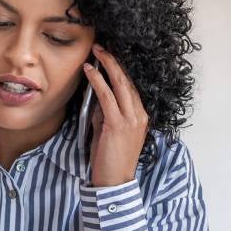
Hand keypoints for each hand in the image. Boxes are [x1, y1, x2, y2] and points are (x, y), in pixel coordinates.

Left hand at [83, 44, 149, 186]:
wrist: (115, 183)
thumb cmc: (110, 161)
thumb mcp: (108, 133)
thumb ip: (104, 115)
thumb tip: (96, 97)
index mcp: (140, 117)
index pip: (130, 87)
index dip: (120, 70)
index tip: (108, 57)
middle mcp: (139, 115)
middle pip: (128, 81)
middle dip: (114, 61)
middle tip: (102, 46)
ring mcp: (131, 120)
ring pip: (120, 84)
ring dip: (107, 65)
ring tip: (96, 51)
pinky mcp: (117, 125)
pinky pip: (107, 97)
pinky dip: (98, 81)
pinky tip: (89, 71)